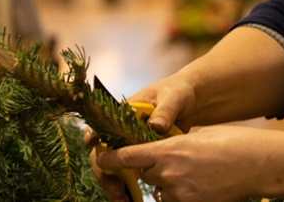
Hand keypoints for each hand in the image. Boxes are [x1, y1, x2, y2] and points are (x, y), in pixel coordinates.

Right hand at [84, 73, 201, 200]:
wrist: (192, 101)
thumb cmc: (179, 93)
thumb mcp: (174, 98)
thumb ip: (165, 111)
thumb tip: (155, 126)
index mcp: (124, 111)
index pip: (102, 122)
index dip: (93, 134)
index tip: (91, 144)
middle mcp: (122, 128)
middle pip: (103, 151)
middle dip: (104, 171)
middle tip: (115, 188)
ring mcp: (129, 143)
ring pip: (112, 165)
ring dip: (113, 183)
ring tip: (122, 199)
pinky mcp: (140, 154)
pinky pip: (128, 172)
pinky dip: (127, 186)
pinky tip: (131, 198)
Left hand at [95, 126, 277, 201]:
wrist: (258, 164)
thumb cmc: (231, 143)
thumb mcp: (197, 137)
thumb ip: (173, 147)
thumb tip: (160, 154)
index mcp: (168, 150)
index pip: (125, 158)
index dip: (109, 160)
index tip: (102, 160)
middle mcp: (169, 174)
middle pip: (145, 176)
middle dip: (151, 171)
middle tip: (173, 164)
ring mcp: (180, 194)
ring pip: (160, 192)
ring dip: (168, 186)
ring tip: (194, 175)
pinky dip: (180, 196)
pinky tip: (199, 186)